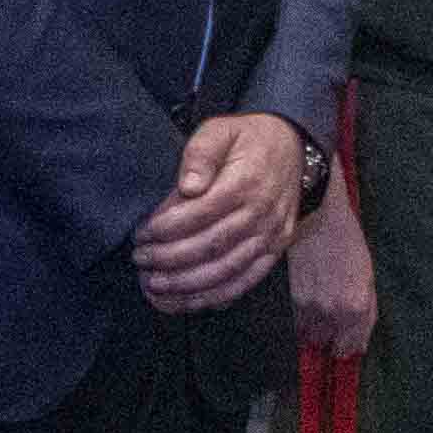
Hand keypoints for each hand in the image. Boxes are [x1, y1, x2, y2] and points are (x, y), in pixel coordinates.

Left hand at [134, 111, 305, 315]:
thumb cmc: (246, 140)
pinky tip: (188, 302)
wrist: (292, 147)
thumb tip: (187, 187)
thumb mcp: (220, 130)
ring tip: (155, 287)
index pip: (202, 213)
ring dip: (188, 285)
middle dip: (170, 259)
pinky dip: (217, 296)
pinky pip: (247, 281)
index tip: (142, 234)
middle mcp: (262, 214)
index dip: (168, 228)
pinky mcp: (276, 251)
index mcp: (247, 182)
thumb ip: (201, 154)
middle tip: (141, 260)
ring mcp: (272, 236)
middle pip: (212, 246)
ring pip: (228, 271)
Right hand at [288, 171, 377, 358]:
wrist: (316, 218)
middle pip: (332, 345)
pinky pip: (298, 324)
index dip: (351, 347)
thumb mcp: (368, 275)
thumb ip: (367, 310)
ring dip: (318, 331)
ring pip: (312, 337)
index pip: (353, 345)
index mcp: (358, 306)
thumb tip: (359, 341)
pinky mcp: (293, 299)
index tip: (349, 347)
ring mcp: (311, 307)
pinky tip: (309, 305)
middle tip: (336, 327)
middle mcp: (334, 312)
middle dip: (335, 339)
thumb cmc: (348, 242)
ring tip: (321, 314)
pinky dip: (304, 320)